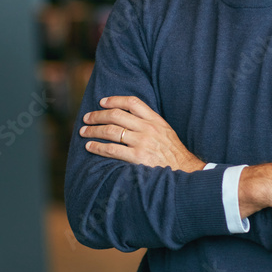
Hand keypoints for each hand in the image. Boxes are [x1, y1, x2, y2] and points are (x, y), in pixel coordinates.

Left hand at [79, 96, 204, 172]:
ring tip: (84, 131)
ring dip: (94, 130)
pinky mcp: (138, 157)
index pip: (132, 102)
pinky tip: (90, 147)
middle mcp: (148, 128)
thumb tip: (129, 117)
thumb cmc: (174, 154)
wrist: (187, 172)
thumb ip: (150, 123)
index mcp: (155, 120)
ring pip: (111, 131)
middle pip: (116, 115)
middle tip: (87, 118)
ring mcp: (142, 142)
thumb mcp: (166, 132)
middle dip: (98, 115)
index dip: (115, 100)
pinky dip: (98, 147)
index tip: (102, 102)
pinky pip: (112, 149)